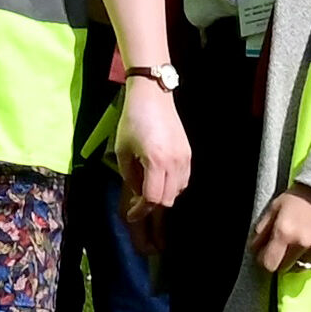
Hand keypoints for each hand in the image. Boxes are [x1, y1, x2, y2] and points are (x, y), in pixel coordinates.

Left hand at [112, 75, 193, 233]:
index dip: (141, 210)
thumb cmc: (133, 120)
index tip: (131, 214)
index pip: (152, 198)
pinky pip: (183, 179)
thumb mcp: (122, 150)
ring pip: (178, 191)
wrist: (153, 97)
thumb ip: (129, 176)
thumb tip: (137, 192)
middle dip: (151, 205)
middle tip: (137, 203)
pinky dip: (172, 185)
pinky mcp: (188, 153)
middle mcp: (174, 162)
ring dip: (163, 195)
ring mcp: (184, 158)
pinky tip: (160, 178)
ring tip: (148, 188)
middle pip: (167, 199)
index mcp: (156, 161)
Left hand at [253, 183, 310, 276]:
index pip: (269, 264)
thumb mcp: (274, 208)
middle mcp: (301, 243)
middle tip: (282, 249)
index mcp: (284, 232)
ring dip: (297, 260)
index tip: (265, 255)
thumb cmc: (298, 198)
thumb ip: (262, 230)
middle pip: (284, 268)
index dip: (264, 261)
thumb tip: (254, 249)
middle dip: (280, 261)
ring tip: (299, 245)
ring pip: (302, 267)